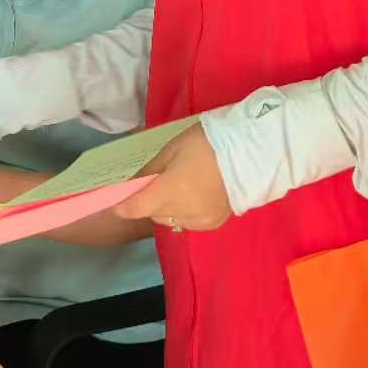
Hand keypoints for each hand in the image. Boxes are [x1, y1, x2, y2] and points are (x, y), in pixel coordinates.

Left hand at [114, 126, 231, 231]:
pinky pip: (188, 223)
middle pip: (153, 214)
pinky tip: (196, 196)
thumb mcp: (172, 149)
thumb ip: (150, 170)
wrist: (250, 153)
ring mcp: (199, 221)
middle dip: (150, 201)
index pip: (135, 208)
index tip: (118, 201)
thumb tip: (132, 184)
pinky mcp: (213, 224)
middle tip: (159, 182)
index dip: (123, 206)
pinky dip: (185, 213)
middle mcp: (183, 211)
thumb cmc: (207, 143)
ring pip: (170, 220)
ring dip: (168, 208)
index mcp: (170, 190)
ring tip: (182, 187)